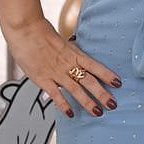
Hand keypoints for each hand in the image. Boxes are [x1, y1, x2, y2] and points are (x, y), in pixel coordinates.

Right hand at [1, 18, 118, 119]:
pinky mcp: (42, 79)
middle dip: (102, 94)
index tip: (118, 83)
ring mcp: (56, 72)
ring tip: (98, 112)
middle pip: (89, 81)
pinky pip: (55, 94)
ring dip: (88, 102)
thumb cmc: (42, 34)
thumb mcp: (62, 42)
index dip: (107, 75)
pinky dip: (63, 105)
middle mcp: (68, 64)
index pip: (96, 66)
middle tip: (113, 105)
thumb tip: (76, 48)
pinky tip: (71, 114)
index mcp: (75, 54)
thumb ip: (70, 50)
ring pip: (76, 90)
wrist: (25, 30)